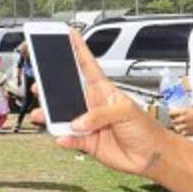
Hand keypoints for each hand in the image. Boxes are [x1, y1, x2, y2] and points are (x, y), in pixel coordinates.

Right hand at [52, 31, 170, 174]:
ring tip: (41, 116)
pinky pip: (70, 139)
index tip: (70, 35)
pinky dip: (64, 138)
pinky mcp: (88, 142)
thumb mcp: (125, 112)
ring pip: (63, 117)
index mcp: (104, 91)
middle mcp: (94, 106)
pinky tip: (62, 137)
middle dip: (51, 89)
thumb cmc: (147, 129)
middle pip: (67, 93)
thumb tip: (77, 122)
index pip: (88, 67)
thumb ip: (99, 115)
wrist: (152, 155)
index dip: (79, 50)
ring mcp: (89, 124)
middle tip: (39, 87)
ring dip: (51, 116)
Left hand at [170, 105, 192, 136]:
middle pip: (171, 121)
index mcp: (184, 112)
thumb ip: (192, 106)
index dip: (170, 114)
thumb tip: (191, 107)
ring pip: (175, 128)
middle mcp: (182, 120)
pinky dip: (182, 133)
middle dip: (173, 121)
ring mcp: (185, 127)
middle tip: (176, 121)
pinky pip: (181, 134)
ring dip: (177, 127)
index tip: (172, 115)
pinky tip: (185, 131)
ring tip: (180, 127)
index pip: (170, 113)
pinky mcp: (188, 134)